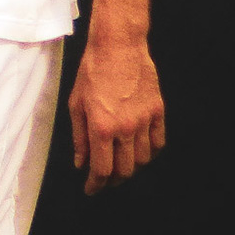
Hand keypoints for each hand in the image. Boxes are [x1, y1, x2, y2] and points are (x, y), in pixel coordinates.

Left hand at [68, 36, 164, 194]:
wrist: (118, 45)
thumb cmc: (92, 71)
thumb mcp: (76, 103)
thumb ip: (79, 137)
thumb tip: (81, 163)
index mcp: (101, 128)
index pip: (102, 170)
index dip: (95, 185)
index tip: (91, 189)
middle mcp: (125, 128)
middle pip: (124, 170)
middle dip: (113, 180)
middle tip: (105, 178)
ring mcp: (144, 120)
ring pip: (142, 160)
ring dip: (131, 167)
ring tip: (121, 163)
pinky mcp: (157, 111)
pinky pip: (158, 143)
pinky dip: (150, 153)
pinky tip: (140, 151)